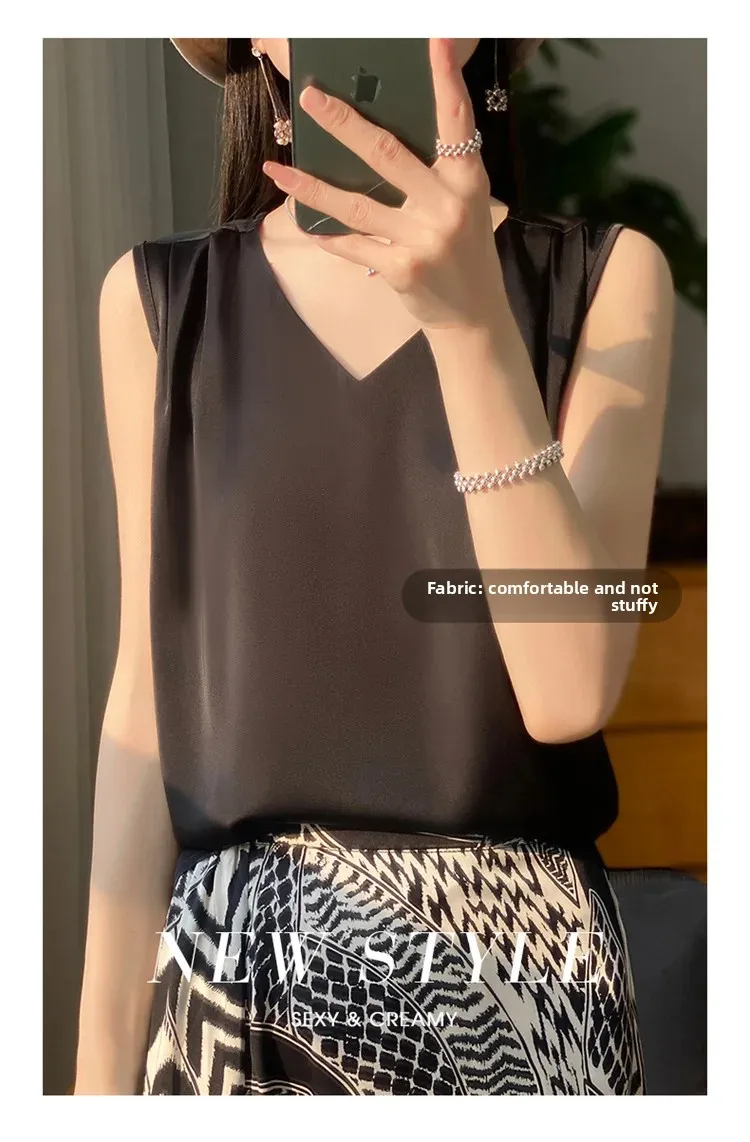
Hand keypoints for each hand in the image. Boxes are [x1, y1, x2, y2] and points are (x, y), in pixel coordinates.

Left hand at [262, 39, 506, 334]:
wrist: (474, 315)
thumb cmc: (465, 250)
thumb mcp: (465, 205)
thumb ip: (435, 173)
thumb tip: (376, 139)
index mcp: (468, 180)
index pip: (456, 121)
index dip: (445, 80)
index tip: (435, 41)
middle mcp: (447, 205)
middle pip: (387, 154)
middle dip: (345, 123)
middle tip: (311, 99)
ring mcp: (423, 239)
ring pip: (356, 204)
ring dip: (311, 186)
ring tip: (278, 169)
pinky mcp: (402, 270)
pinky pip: (354, 244)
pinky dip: (327, 235)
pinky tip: (302, 222)